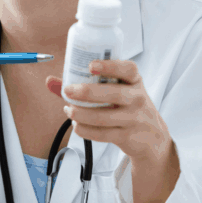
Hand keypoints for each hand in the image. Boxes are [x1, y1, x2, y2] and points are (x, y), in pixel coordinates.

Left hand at [44, 60, 171, 166]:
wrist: (151, 137)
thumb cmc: (128, 106)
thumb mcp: (116, 90)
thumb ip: (85, 84)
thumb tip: (50, 81)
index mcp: (134, 80)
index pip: (127, 69)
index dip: (109, 66)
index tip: (90, 65)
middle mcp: (137, 98)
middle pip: (112, 94)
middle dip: (87, 92)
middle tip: (67, 91)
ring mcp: (134, 118)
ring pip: (103, 117)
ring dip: (81, 114)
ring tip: (68, 110)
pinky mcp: (127, 136)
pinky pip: (102, 134)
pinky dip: (84, 130)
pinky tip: (77, 124)